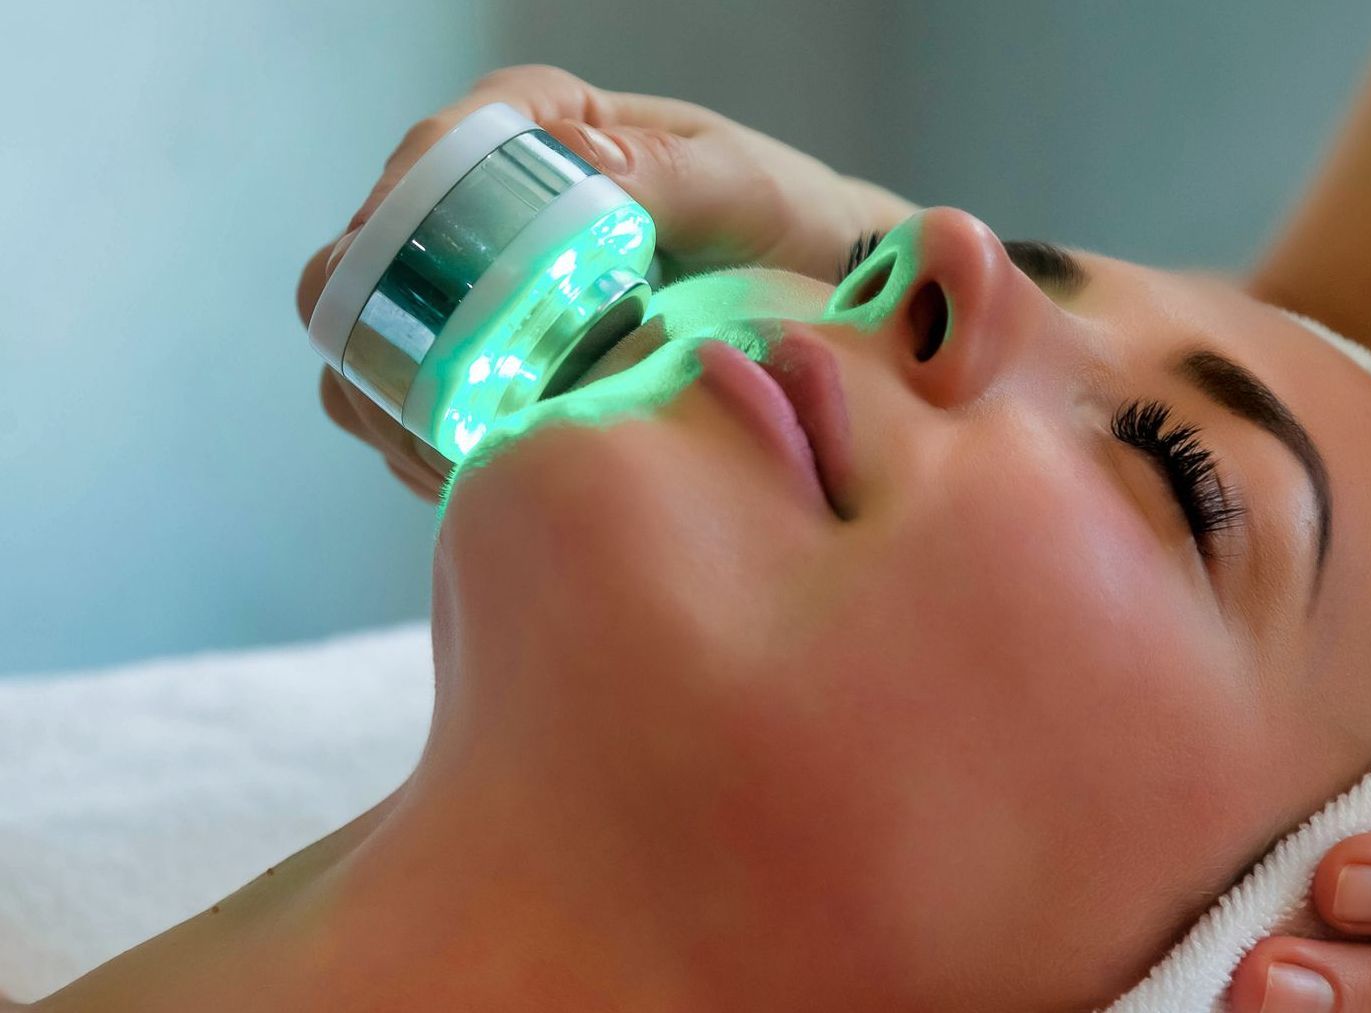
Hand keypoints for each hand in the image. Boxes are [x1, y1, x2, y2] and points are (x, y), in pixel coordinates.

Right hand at [295, 64, 917, 500]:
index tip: (429, 287)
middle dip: (377, 330)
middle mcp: (488, 211)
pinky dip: (423, 447)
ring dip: (390, 403)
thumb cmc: (782, 224)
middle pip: (368, 261)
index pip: (435, 153)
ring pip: (373, 348)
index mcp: (539, 133)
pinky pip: (416, 412)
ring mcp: (480, 298)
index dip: (406, 213)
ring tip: (448, 454)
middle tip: (431, 394)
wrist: (820, 305)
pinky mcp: (491, 374)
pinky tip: (469, 473)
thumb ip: (663, 173)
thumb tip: (575, 169)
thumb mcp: (736, 187)